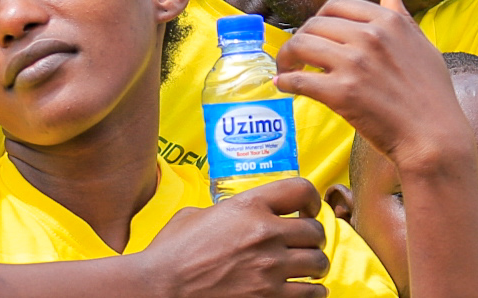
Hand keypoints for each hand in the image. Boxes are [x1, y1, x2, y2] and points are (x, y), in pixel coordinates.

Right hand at [143, 177, 328, 297]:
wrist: (159, 288)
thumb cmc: (172, 253)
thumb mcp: (197, 215)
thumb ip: (227, 210)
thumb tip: (236, 215)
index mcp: (248, 205)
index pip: (301, 190)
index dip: (312, 200)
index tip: (310, 211)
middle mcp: (265, 234)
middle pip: (315, 232)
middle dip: (312, 240)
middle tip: (305, 246)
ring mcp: (269, 269)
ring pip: (318, 264)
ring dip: (314, 267)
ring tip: (307, 271)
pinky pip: (310, 295)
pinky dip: (311, 294)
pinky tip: (304, 292)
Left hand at [276, 0, 471, 172]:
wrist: (435, 139)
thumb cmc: (433, 96)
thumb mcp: (423, 46)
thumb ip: (402, 17)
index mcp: (388, 22)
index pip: (337, 5)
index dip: (320, 19)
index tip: (316, 35)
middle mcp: (369, 36)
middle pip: (314, 24)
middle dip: (300, 38)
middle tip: (297, 56)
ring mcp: (354, 64)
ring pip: (301, 46)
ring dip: (287, 57)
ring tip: (287, 70)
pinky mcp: (342, 93)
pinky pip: (300, 80)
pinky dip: (286, 82)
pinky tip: (284, 87)